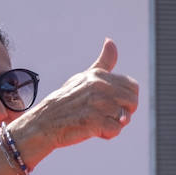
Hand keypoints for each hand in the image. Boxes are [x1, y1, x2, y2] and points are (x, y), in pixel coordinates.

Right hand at [19, 38, 138, 149]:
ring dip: (112, 124)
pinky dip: (106, 134)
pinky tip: (91, 130)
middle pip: (132, 102)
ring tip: (93, 122)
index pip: (132, 87)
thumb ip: (103, 62)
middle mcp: (99, 86)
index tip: (110, 103)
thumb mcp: (84, 78)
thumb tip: (110, 40)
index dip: (125, 99)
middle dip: (124, 112)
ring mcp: (97, 104)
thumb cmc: (65, 102)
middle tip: (103, 115)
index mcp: (98, 76)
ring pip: (124, 118)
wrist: (43, 124)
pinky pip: (115, 130)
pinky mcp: (94, 120)